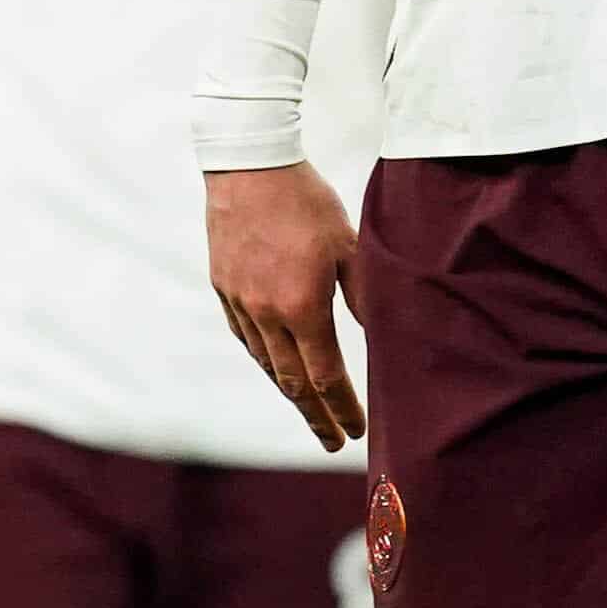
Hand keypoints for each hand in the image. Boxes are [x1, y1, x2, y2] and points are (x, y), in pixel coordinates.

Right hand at [207, 163, 365, 454]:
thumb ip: (365, 295)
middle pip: (293, 383)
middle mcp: (267, 314)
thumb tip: (383, 335)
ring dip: (290, 395)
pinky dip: (265, 361)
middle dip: (316, 416)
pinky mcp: (224, 289)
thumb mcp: (349, 245)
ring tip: (309, 414)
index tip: (357, 433)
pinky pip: (246, 339)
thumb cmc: (307, 201)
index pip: (326, 377)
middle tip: (333, 441)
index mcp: (302, 307)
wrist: (249, 166)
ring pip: (267, 364)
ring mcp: (240, 304)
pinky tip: (276, 369)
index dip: (342, 408)